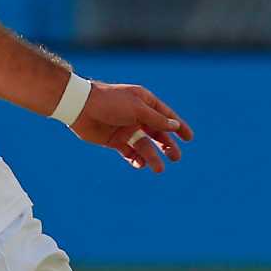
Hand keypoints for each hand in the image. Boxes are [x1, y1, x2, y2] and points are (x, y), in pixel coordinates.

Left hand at [70, 82, 191, 172]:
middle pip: (157, 133)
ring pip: (144, 145)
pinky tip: (140, 164)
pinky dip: (136, 159)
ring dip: (152, 156)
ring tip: (159, 168)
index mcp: (144, 102)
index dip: (178, 126)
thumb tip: (175, 125)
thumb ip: (157, 119)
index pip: (166, 115)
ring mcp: (126, 128)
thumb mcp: (137, 109)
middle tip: (176, 157)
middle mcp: (137, 115)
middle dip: (167, 145)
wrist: (80, 107)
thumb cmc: (110, 102)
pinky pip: (129, 152)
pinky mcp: (114, 140)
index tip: (189, 138)